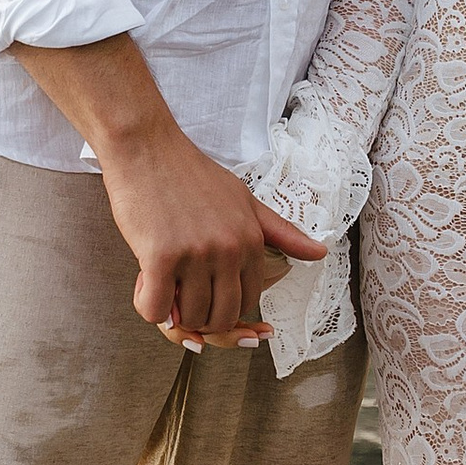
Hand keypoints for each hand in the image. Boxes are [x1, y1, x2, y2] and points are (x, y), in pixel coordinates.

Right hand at [10, 36, 325, 347]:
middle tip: (178, 292)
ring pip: (189, 318)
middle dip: (198, 318)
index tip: (203, 291)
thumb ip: (280, 232)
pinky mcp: (161, 257)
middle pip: (221, 318)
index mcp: (252, 240)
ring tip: (159, 279)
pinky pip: (157, 310)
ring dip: (171, 311)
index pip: (248, 302)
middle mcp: (230, 250)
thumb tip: (321, 253)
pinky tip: (144, 279)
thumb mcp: (244, 200)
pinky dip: (148, 305)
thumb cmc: (190, 173)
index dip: (223, 308)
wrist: (147, 146)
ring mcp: (197, 254)